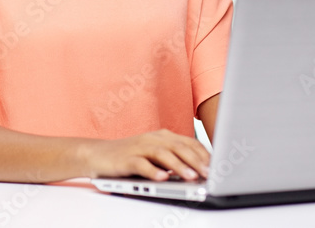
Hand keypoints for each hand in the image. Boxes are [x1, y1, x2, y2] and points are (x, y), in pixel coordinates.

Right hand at [79, 129, 210, 181]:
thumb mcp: (154, 154)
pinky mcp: (125, 159)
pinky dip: (152, 171)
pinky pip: (141, 164)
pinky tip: (162, 178)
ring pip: (162, 154)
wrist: (97, 154)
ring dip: (178, 166)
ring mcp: (138, 147)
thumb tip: (197, 171)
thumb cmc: (129, 156)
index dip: (203, 154)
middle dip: (196, 161)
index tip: (217, 166)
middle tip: (209, 174)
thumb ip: (173, 159)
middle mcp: (152, 138)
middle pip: (178, 147)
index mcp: (162, 136)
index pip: (188, 142)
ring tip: (191, 177)